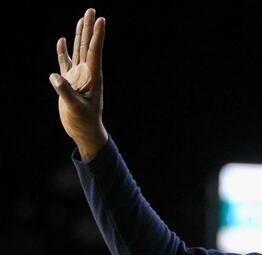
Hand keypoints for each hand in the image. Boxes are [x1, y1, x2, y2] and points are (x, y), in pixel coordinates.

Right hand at [49, 8, 108, 159]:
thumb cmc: (84, 121)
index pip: (95, 51)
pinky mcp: (69, 81)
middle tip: (92, 10)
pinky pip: (65, 63)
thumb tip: (54, 76)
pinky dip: (62, 51)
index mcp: (94, 77)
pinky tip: (61, 39)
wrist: (83, 131)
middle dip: (89, 28)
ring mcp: (78, 76)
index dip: (98, 35)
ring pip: (79, 50)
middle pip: (88, 45)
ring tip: (82, 18)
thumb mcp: (76, 108)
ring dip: (79, 35)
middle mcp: (88, 73)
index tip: (101, 19)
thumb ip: (65, 92)